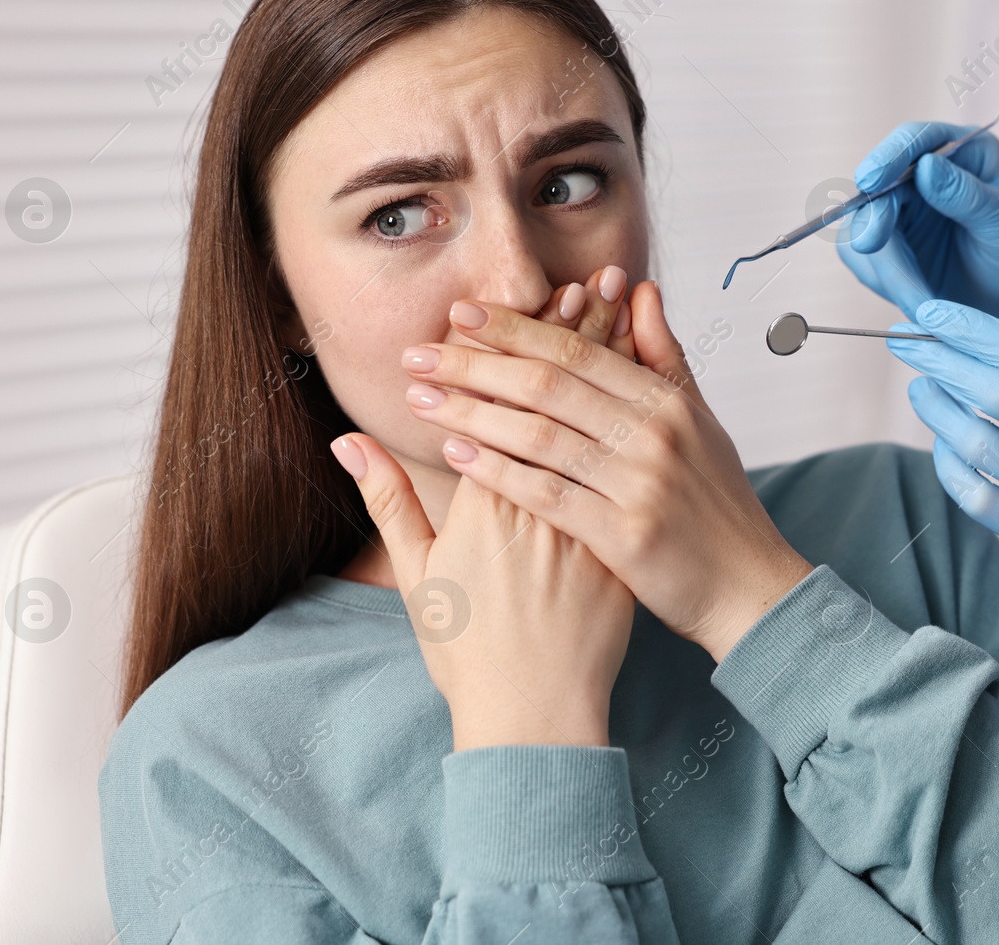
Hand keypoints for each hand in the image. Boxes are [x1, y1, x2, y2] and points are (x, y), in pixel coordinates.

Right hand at [329, 266, 639, 751]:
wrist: (535, 716)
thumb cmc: (467, 651)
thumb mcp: (416, 577)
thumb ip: (386, 502)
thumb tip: (346, 443)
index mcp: (486, 501)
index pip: (502, 402)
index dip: (520, 347)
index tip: (535, 299)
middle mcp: (540, 500)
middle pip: (559, 401)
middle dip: (574, 336)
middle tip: (591, 281)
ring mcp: (586, 520)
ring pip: (602, 428)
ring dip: (613, 365)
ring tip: (627, 314)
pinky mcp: (621, 543)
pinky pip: (632, 467)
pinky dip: (638, 421)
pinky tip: (652, 386)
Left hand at [401, 281, 814, 661]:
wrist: (750, 586)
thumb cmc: (717, 505)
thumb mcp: (700, 420)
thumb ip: (664, 354)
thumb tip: (640, 289)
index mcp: (665, 402)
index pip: (577, 351)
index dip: (515, 329)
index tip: (461, 314)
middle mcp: (653, 435)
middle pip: (547, 385)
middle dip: (475, 365)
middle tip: (418, 356)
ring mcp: (640, 484)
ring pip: (539, 435)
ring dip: (472, 413)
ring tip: (421, 400)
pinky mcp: (626, 535)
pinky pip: (547, 494)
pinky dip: (498, 471)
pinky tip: (456, 455)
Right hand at [838, 120, 998, 348]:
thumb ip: (967, 195)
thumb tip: (924, 166)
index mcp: (962, 152)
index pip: (914, 140)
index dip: (886, 156)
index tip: (870, 179)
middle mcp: (925, 175)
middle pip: (877, 188)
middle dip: (874, 222)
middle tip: (871, 247)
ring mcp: (903, 211)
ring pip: (862, 228)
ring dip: (884, 266)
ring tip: (922, 303)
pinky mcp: (888, 246)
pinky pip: (863, 260)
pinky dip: (882, 282)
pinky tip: (915, 301)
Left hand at [888, 299, 998, 610]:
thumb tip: (975, 331)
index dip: (971, 329)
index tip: (929, 313)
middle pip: (996, 395)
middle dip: (941, 362)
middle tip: (906, 342)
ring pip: (979, 445)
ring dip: (937, 411)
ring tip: (919, 388)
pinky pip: (978, 497)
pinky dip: (949, 465)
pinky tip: (940, 442)